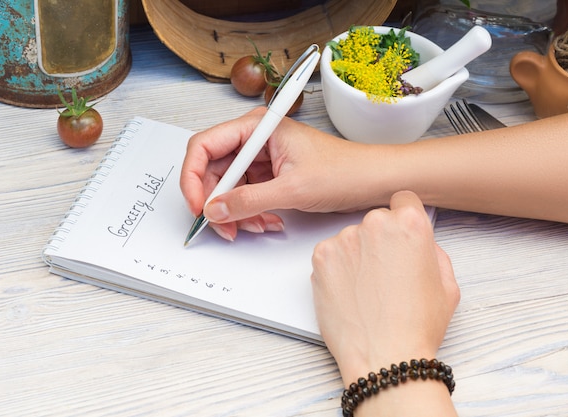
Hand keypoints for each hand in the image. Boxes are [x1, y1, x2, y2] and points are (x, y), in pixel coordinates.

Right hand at [180, 107, 385, 240]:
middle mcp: (255, 140)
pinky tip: (268, 221)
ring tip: (257, 225)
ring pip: (228, 188)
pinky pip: (245, 196)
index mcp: (257, 127)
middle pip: (213, 171)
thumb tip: (214, 210)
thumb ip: (248, 201)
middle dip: (218, 202)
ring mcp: (261, 158)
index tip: (199, 206)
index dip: (194, 178)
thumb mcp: (292, 189)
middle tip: (225, 227)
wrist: (373, 181)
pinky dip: (251, 213)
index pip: (204, 146)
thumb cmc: (344, 171)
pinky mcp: (269, 175)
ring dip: (237, 213)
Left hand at [310, 191, 459, 386]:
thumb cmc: (417, 326)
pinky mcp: (320, 257)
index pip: (404, 199)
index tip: (399, 232)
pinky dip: (337, 267)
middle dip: (380, 239)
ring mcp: (344, 239)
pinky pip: (330, 252)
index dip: (403, 218)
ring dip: (356, 254)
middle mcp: (375, 224)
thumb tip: (419, 242)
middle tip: (384, 271)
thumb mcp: (447, 284)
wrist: (383, 357)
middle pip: (376, 219)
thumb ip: (432, 251)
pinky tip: (349, 291)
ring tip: (366, 288)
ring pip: (351, 237)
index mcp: (410, 224)